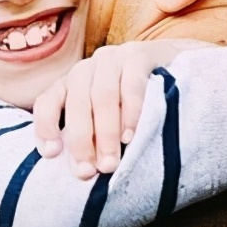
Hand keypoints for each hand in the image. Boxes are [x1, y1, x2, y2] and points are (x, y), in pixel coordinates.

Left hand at [32, 39, 213, 178]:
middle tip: (89, 172)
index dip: (45, 127)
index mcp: (74, 83)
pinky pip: (132, 83)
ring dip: (106, 133)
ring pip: (103, 94)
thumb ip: (93, 135)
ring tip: (111, 162)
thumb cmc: (138, 103)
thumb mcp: (110, 117)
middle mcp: (90, 67)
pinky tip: (131, 136)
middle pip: (77, 102)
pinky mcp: (142, 54)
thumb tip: (79, 172)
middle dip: (82, 140)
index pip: (48, 100)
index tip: (51, 155)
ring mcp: (116, 57)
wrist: (181, 67)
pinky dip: (130, 112)